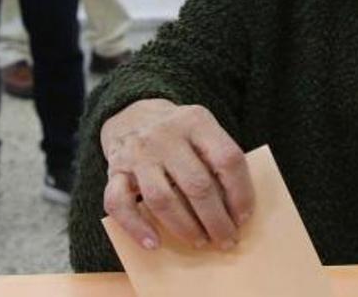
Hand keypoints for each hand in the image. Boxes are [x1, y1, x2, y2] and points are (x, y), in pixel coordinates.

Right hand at [101, 99, 254, 250]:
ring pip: (162, 199)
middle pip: (197, 185)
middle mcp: (165, 134)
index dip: (240, 193)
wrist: (132, 114)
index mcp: (197, 121)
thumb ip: (218, 158)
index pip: (227, 159)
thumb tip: (236, 209)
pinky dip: (137, 227)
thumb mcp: (203, 130)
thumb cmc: (179, 134)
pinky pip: (119, 204)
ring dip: (185, 227)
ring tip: (200, 241)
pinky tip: (153, 243)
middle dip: (216, 220)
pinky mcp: (114, 170)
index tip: (244, 218)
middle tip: (226, 240)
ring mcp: (137, 152)